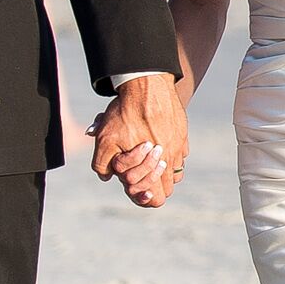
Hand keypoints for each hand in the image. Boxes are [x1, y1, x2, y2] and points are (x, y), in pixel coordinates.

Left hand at [89, 72, 188, 207]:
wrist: (147, 85)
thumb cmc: (125, 113)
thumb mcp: (104, 140)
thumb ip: (102, 165)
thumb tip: (108, 178)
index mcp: (152, 166)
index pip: (157, 199)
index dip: (144, 198)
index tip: (135, 187)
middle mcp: (170, 159)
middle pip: (167, 189)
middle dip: (152, 184)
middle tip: (138, 171)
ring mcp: (179, 147)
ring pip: (175, 172)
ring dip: (162, 170)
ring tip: (148, 157)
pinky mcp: (182, 134)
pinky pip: (180, 153)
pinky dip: (170, 153)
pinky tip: (157, 142)